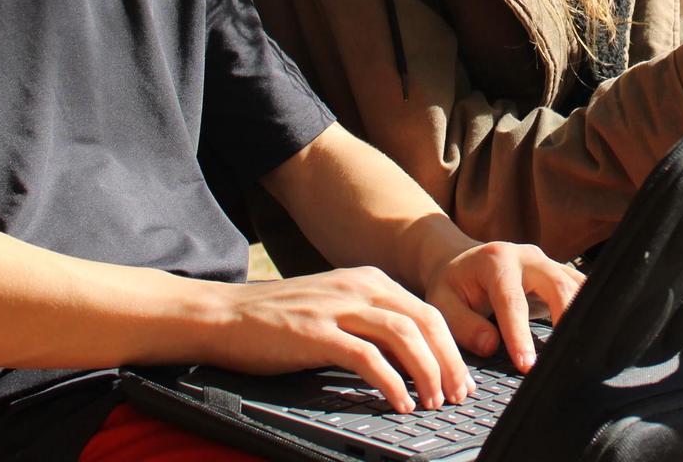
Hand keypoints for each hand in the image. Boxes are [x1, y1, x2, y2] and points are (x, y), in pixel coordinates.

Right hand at [207, 266, 470, 412]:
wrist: (222, 315)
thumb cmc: (276, 320)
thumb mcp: (333, 308)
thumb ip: (369, 321)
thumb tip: (408, 356)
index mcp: (367, 280)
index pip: (426, 310)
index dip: (450, 346)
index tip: (460, 377)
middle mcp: (358, 286)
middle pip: (424, 320)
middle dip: (448, 360)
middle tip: (458, 393)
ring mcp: (337, 307)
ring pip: (403, 335)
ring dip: (426, 371)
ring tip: (434, 401)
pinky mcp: (316, 332)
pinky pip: (367, 357)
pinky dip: (391, 381)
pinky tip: (399, 402)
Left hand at [424, 240, 584, 373]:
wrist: (461, 260)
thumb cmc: (453, 285)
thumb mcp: (442, 303)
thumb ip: (464, 325)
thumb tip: (492, 346)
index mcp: (496, 261)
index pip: (512, 300)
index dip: (520, 334)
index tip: (526, 365)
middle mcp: (527, 256)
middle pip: (557, 284)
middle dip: (564, 319)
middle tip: (563, 357)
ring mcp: (548, 262)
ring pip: (576, 285)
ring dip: (581, 315)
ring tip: (581, 350)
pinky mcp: (559, 273)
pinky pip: (581, 288)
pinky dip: (587, 310)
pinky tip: (589, 335)